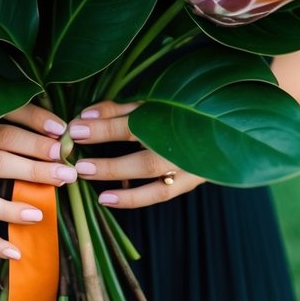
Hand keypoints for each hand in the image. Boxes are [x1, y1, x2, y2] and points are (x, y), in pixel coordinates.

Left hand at [68, 100, 203, 207]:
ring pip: (152, 177)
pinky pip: (161, 194)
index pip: (133, 125)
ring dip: (117, 178)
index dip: (103, 128)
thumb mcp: (148, 102)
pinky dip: (133, 198)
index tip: (75, 130)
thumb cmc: (180, 108)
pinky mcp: (191, 181)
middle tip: (77, 162)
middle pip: (143, 156)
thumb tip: (85, 116)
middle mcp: (182, 143)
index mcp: (172, 115)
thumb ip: (118, 110)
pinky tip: (108, 198)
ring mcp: (190, 165)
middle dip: (108, 160)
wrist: (225, 125)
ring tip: (86, 177)